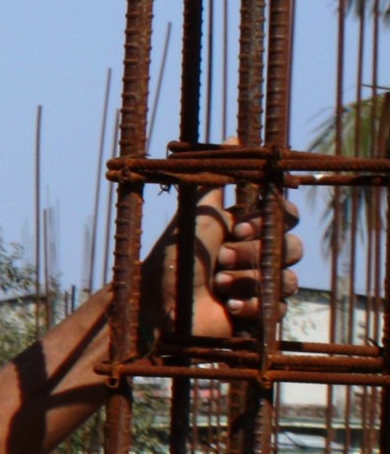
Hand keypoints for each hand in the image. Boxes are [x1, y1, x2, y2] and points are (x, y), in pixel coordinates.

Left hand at [136, 194, 300, 347]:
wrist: (161, 304)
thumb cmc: (175, 257)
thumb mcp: (196, 213)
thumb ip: (217, 180)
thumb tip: (235, 139)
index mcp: (249, 230)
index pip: (287, 217)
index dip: (271, 221)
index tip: (239, 228)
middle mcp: (259, 256)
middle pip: (292, 248)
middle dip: (253, 254)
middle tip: (221, 259)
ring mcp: (262, 285)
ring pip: (287, 279)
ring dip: (249, 280)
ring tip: (218, 283)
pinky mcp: (260, 314)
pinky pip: (278, 307)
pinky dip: (253, 305)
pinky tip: (229, 305)